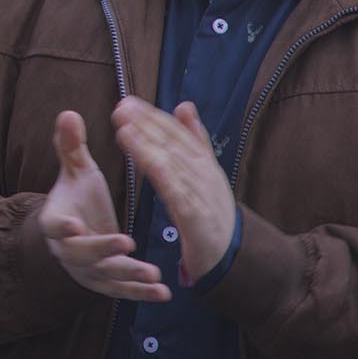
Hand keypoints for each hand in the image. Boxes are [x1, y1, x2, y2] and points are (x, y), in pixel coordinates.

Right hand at [40, 109, 168, 302]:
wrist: (76, 233)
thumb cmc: (78, 198)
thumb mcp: (76, 172)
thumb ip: (71, 146)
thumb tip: (68, 114)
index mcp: (57, 220)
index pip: (53, 225)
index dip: (61, 226)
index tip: (73, 224)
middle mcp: (68, 250)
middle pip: (81, 254)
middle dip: (103, 250)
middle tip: (126, 244)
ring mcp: (87, 270)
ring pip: (106, 276)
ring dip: (129, 276)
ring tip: (153, 274)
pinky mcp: (105, 283)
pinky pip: (123, 291)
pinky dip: (142, 294)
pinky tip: (164, 293)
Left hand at [113, 97, 237, 282]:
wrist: (236, 256)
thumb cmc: (213, 213)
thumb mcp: (206, 173)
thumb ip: (195, 140)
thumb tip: (184, 105)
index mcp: (204, 163)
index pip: (176, 134)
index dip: (153, 116)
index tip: (128, 102)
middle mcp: (204, 174)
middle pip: (173, 145)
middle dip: (147, 124)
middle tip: (121, 107)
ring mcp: (202, 195)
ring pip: (173, 165)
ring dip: (149, 146)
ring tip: (124, 129)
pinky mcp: (198, 219)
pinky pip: (180, 195)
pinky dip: (166, 178)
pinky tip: (149, 164)